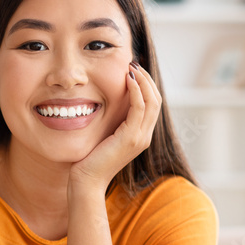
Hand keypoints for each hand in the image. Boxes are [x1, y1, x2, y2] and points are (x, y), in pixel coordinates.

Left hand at [68, 62, 160, 192]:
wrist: (87, 180)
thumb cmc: (90, 158)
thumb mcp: (105, 134)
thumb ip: (113, 120)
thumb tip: (110, 100)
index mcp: (140, 135)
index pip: (152, 104)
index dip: (146, 85)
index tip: (134, 70)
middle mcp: (145, 136)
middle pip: (157, 100)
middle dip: (147, 79)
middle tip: (134, 64)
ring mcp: (140, 138)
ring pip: (152, 101)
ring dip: (143, 81)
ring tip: (131, 67)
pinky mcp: (131, 138)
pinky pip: (139, 108)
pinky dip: (136, 90)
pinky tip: (127, 79)